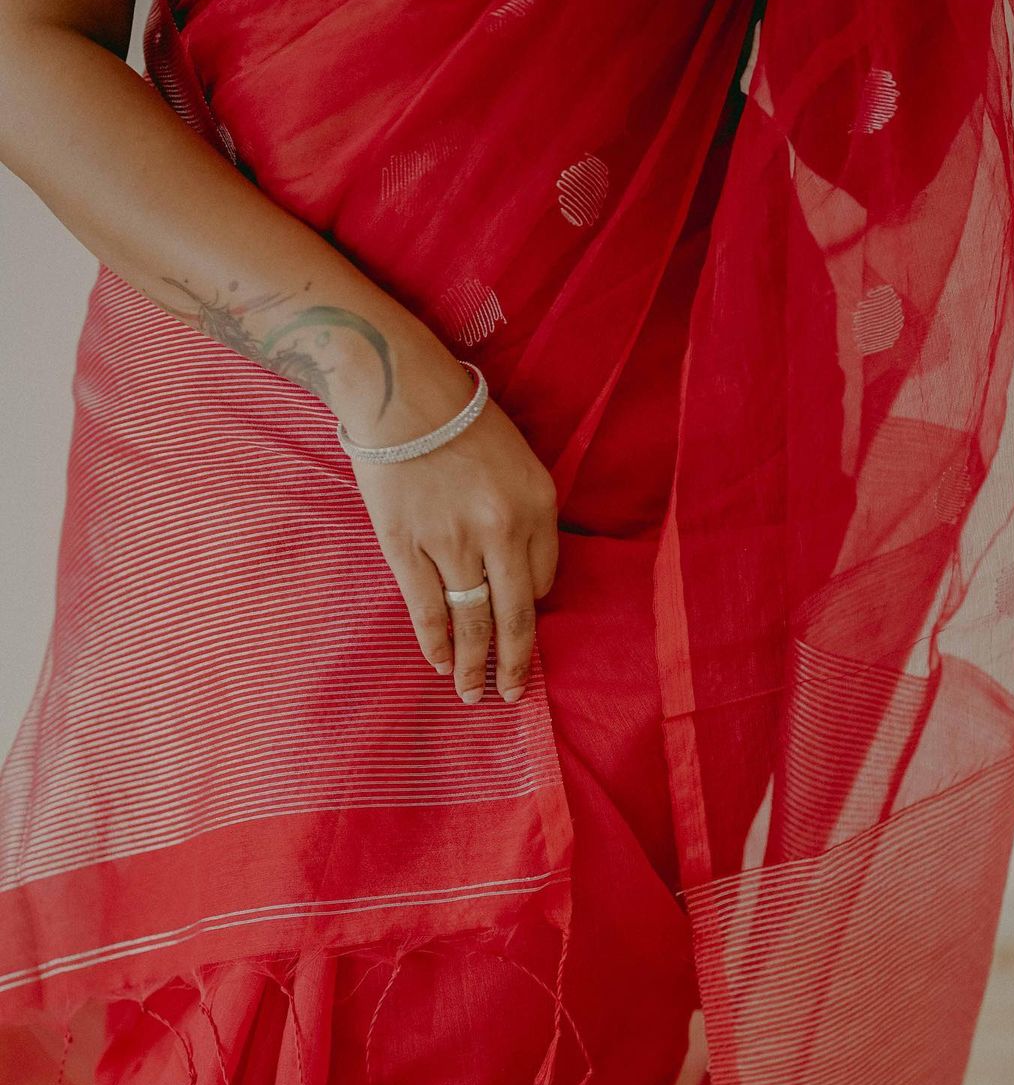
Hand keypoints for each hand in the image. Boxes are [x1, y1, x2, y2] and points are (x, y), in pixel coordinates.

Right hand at [346, 372, 559, 704]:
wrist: (399, 390)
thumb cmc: (460, 419)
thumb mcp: (517, 459)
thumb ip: (524, 514)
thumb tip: (517, 576)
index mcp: (537, 504)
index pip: (542, 580)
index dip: (529, 607)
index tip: (518, 623)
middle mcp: (501, 528)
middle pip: (515, 615)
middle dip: (515, 663)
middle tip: (512, 694)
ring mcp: (452, 540)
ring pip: (471, 620)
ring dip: (473, 664)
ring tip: (473, 694)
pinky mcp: (406, 545)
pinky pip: (426, 609)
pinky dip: (435, 643)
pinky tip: (440, 664)